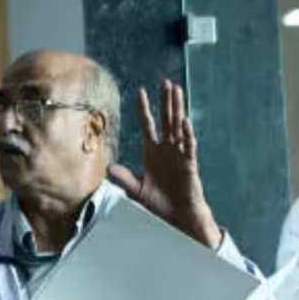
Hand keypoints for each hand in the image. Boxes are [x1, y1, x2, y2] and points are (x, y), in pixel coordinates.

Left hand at [108, 80, 221, 248]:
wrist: (177, 216)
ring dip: (178, 109)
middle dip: (166, 101)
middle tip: (166, 83)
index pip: (148, 125)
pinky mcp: (189, 166)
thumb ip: (124, 178)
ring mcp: (179, 155)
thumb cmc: (160, 202)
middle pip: (167, 120)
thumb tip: (108, 168)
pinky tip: (185, 122)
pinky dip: (187, 135)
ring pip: (179, 127)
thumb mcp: (137, 189)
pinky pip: (189, 148)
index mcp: (153, 152)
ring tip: (178, 92)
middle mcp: (167, 149)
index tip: (141, 91)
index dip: (144, 108)